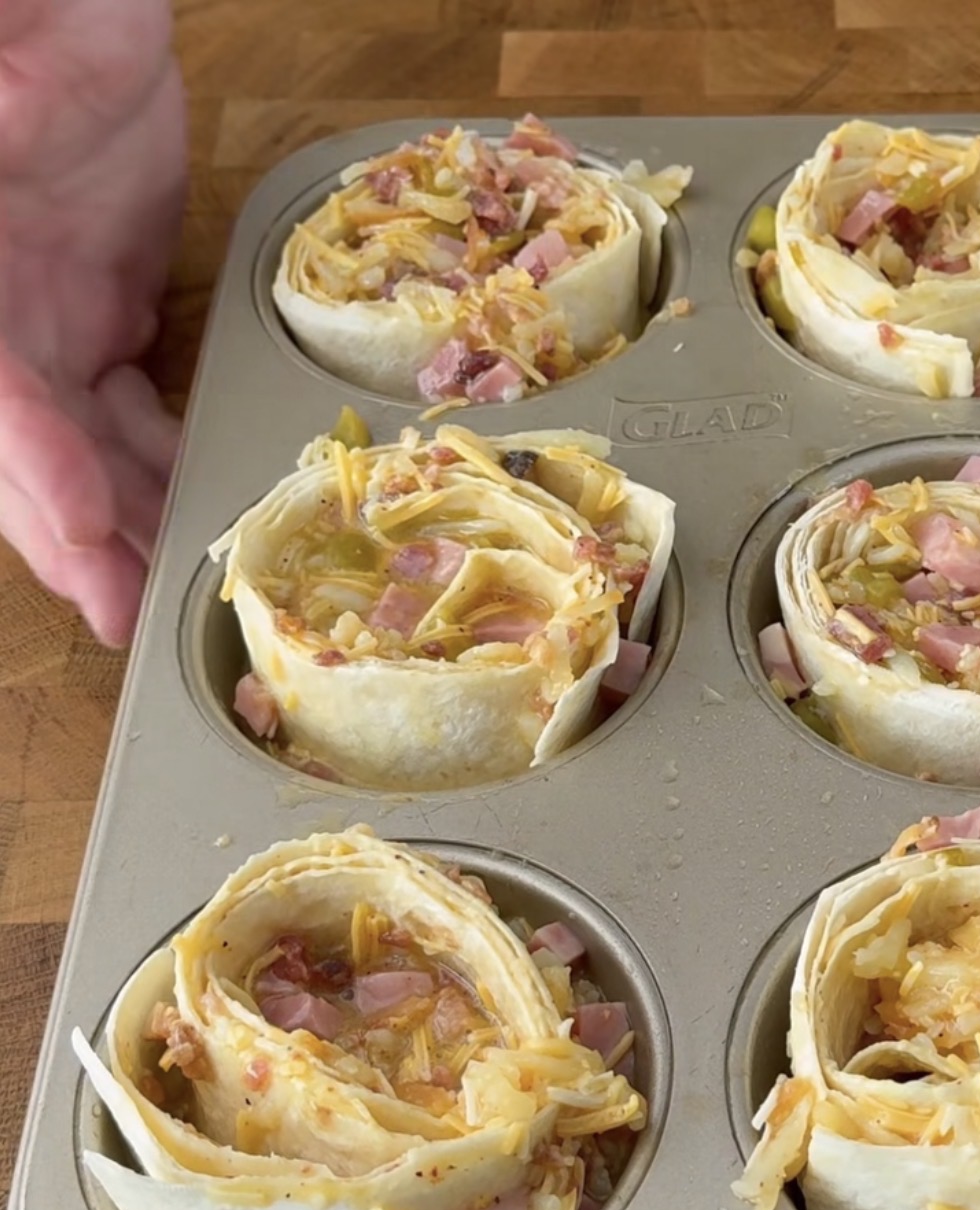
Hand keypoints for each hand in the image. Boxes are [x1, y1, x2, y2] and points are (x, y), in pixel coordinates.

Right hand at [0, 0, 184, 646]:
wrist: (82, 4)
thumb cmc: (41, 14)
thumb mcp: (16, 49)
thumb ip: (13, 88)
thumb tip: (14, 115)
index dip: (31, 465)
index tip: (81, 530)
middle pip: (23, 448)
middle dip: (74, 535)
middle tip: (126, 611)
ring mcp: (40, 318)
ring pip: (79, 446)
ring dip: (124, 520)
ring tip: (170, 592)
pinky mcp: (97, 313)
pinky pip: (126, 412)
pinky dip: (159, 465)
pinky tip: (194, 507)